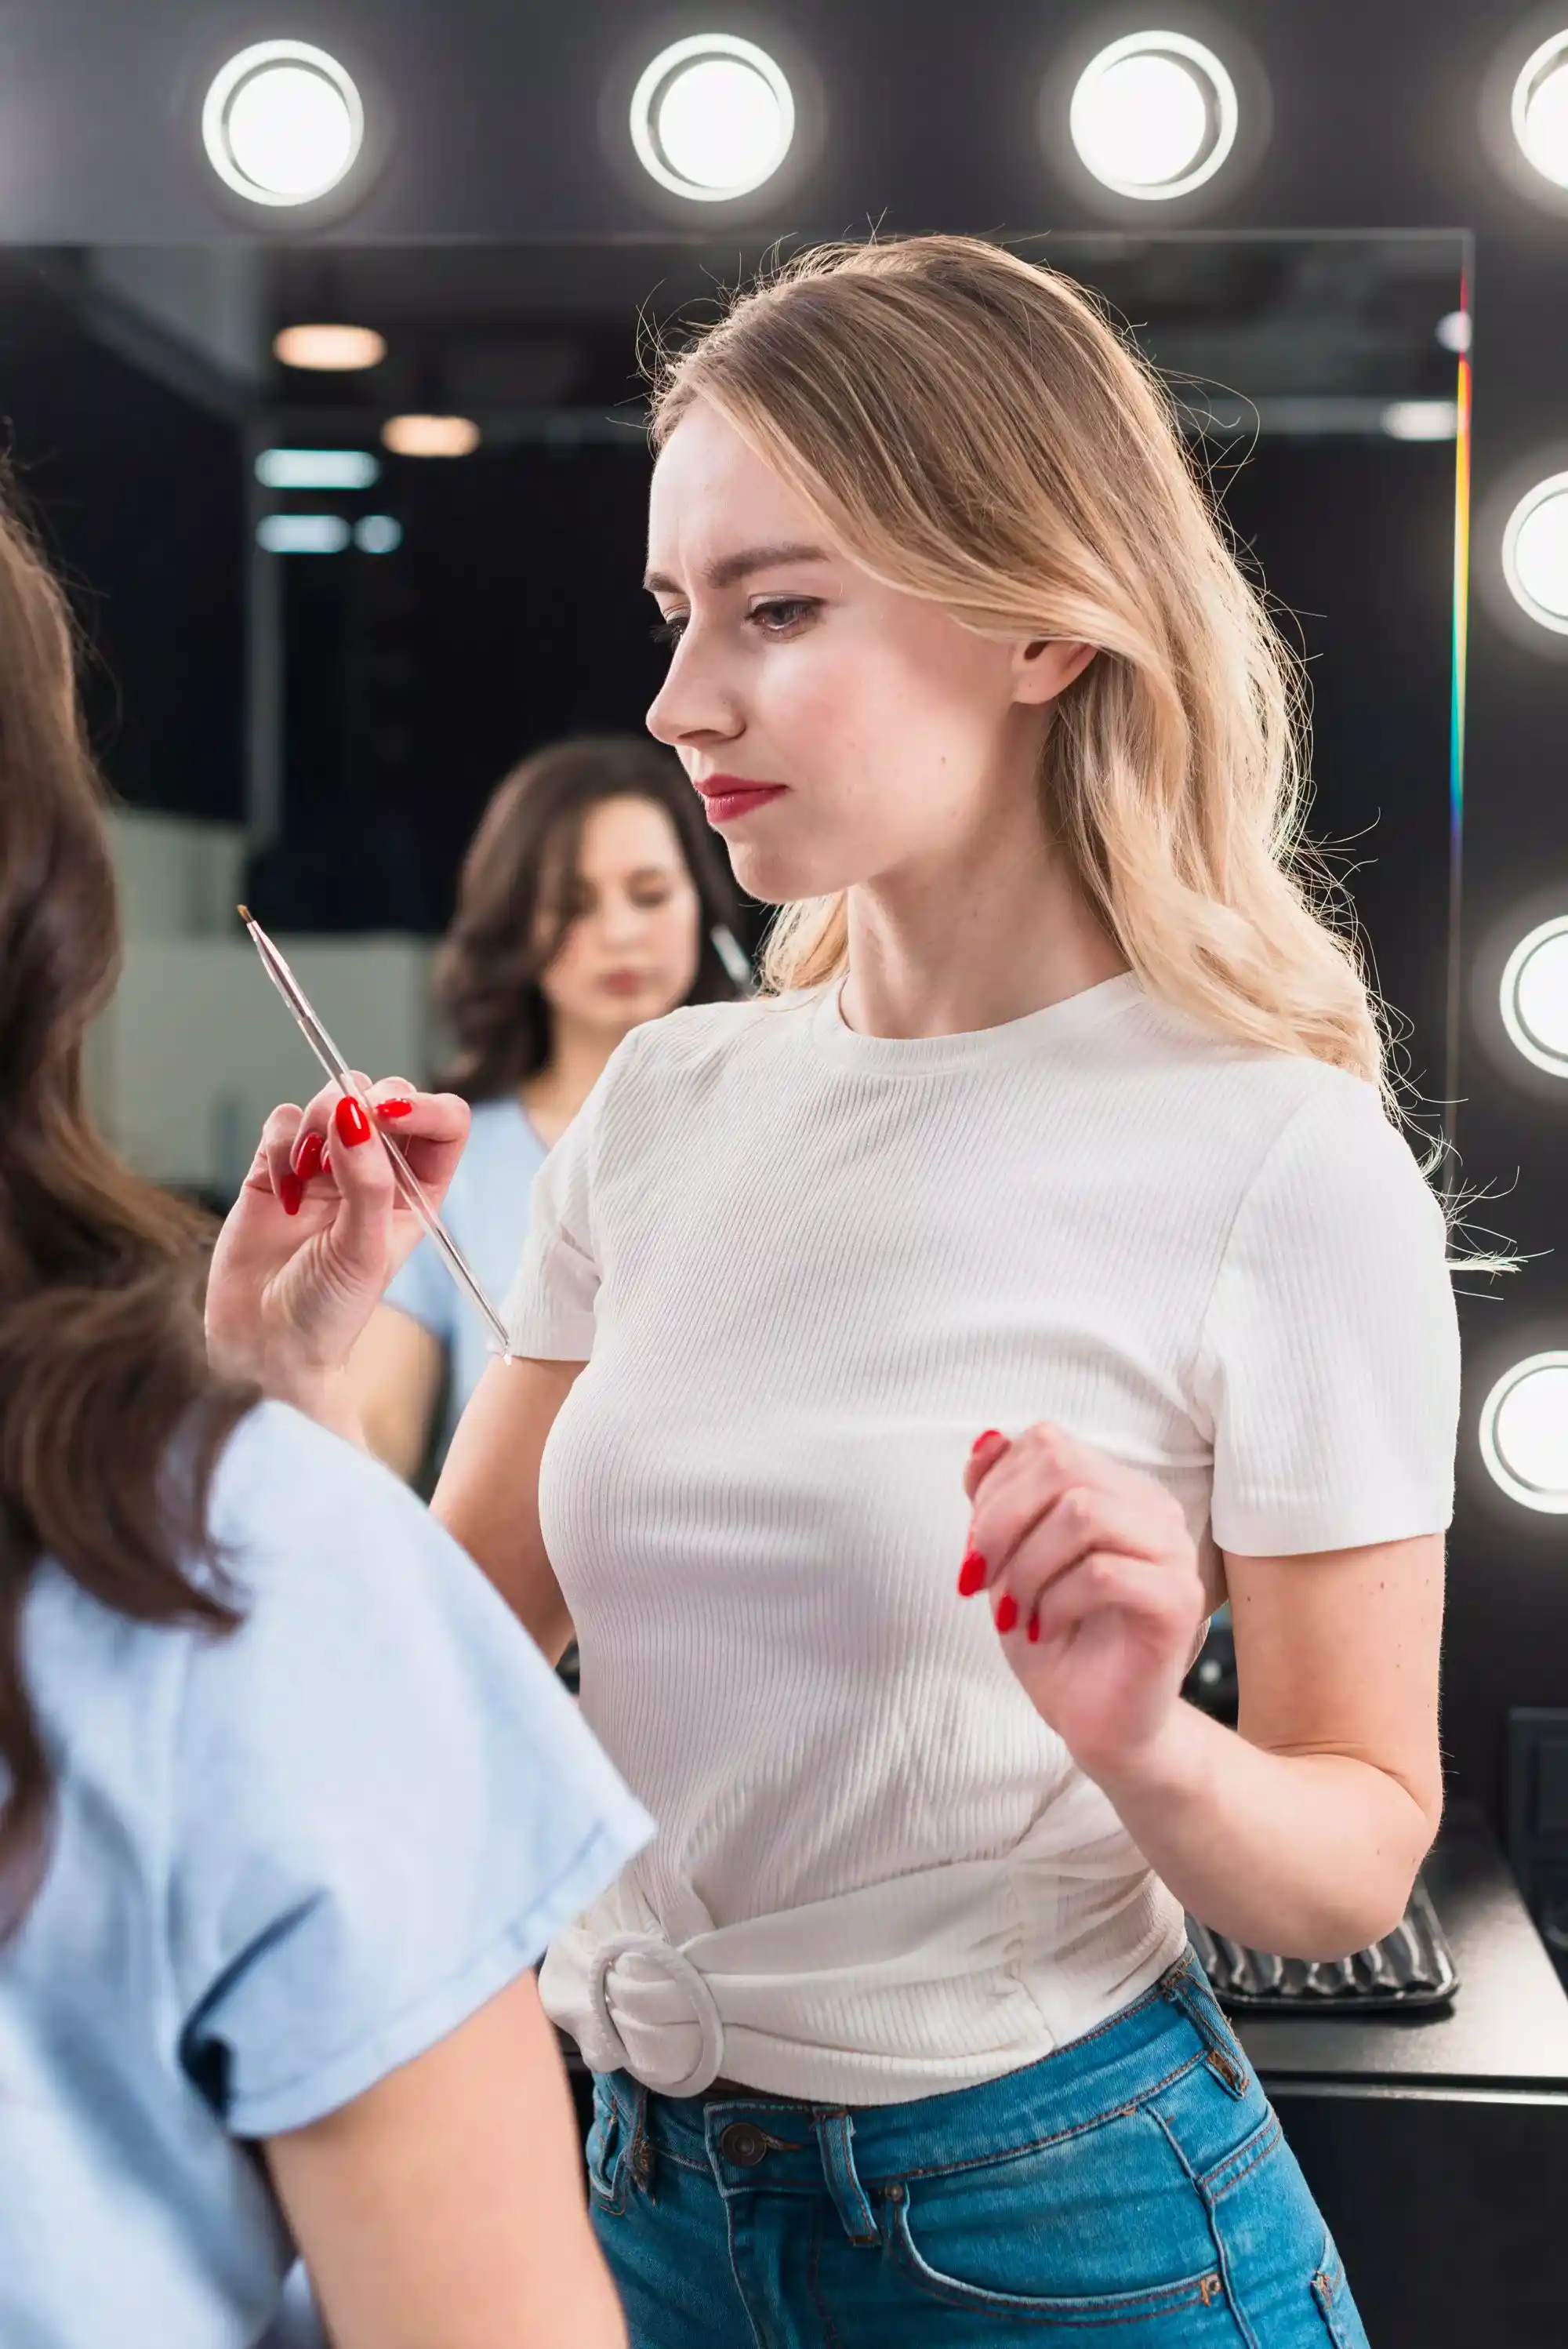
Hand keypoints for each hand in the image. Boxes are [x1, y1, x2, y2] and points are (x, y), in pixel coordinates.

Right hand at [206, 1076, 469, 1422]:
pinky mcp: (277, 1166)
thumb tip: (354, 1111)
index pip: (443, 1123)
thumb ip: (366, 1181)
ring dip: (315, 1127)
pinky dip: (279, 1146)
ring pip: (331, 1101)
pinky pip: (282, 1122)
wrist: (261, 1343)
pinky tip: (279, 1192)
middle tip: (340, 1133)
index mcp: (418, 1192)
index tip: (386, 1113)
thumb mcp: (364, 1250)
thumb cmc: (328, 1311)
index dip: (421, 1106)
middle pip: (385, 1098)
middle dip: (362, 1103)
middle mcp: (376, 1172)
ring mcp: (326, 1165)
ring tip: (304, 1176)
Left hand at [960, 1424, 1205, 1784]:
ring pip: (1083, 1513)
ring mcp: (1172, 1552)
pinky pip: (1104, 1572)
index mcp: (1117, 1489)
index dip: (994, 1490)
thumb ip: (998, 1499)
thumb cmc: (1055, 1639)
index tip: (974, 1552)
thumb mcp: (1007, 1560)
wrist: (1099, 1724)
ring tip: (1017, 1610)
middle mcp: (1153, 1509)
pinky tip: (1046, 1627)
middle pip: (1063, 1466)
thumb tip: (987, 1439)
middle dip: (1002, 1522)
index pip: (1048, 1442)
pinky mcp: (1177, 1602)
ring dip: (1027, 1566)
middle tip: (982, 1578)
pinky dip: (1056, 1600)